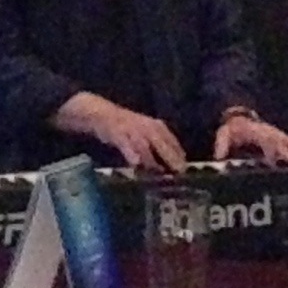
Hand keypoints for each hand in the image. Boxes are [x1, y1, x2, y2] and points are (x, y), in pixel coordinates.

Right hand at [52, 92, 186, 171]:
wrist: (102, 114)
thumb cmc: (128, 129)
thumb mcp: (147, 134)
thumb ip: (159, 148)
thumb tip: (174, 166)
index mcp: (157, 126)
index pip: (172, 142)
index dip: (179, 156)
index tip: (186, 171)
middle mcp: (147, 127)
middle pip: (162, 143)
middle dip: (171, 158)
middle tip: (179, 172)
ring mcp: (132, 130)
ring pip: (145, 145)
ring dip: (152, 160)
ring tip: (159, 173)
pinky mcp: (118, 134)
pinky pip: (126, 144)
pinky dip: (131, 153)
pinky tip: (136, 163)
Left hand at [212, 112, 287, 165]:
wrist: (239, 118)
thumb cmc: (232, 130)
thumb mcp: (224, 134)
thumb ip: (222, 145)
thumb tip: (218, 157)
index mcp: (257, 133)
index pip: (267, 142)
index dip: (273, 151)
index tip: (278, 161)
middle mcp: (270, 133)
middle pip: (284, 143)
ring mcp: (277, 135)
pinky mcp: (281, 138)